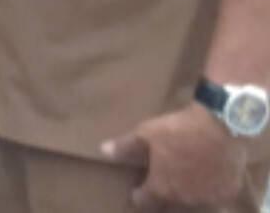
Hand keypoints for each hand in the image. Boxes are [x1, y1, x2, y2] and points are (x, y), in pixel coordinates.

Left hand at [101, 104, 247, 210]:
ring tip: (186, 181)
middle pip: (170, 204)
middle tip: (164, 182)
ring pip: (194, 203)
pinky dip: (210, 192)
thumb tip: (102, 151)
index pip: (144, 200)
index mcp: (161, 188)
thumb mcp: (146, 134)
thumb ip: (125, 147)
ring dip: (188, 195)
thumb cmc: (178, 131)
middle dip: (165, 196)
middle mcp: (184, 199)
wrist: (220, 127)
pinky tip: (208, 180)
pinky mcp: (228, 193)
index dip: (139, 194)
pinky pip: (216, 199)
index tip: (138, 190)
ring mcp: (208, 198)